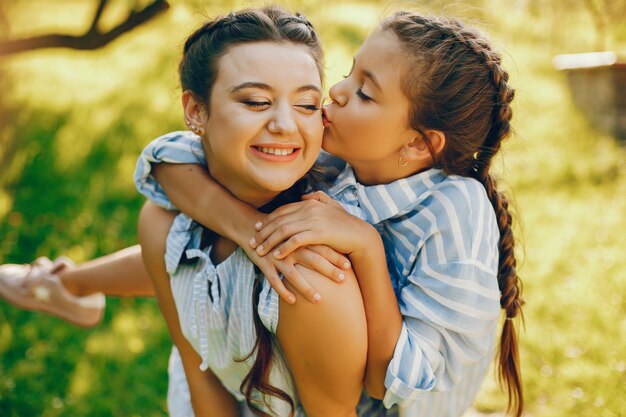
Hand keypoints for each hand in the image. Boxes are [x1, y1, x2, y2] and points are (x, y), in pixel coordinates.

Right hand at [235, 212, 349, 304]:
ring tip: (319, 300)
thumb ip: (310, 232)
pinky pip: (274, 280)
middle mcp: (291, 248)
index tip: (349, 266)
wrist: (250, 227)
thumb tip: (332, 240)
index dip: (335, 256)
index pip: (322, 246)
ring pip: (294, 275)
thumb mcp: (293, 228)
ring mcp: (277, 257)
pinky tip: (293, 301)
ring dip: (307, 288)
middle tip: (343, 281)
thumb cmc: (277, 231)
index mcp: (300, 238)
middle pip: (312, 260)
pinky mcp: (264, 264)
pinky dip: (283, 291)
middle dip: (328, 270)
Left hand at [249, 195, 373, 259]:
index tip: (258, 227)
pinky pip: (295, 241)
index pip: (283, 210)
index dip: (269, 219)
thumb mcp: (331, 207)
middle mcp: (310, 209)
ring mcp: (313, 220)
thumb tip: (305, 197)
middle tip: (252, 242)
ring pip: (284, 230)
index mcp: (310, 203)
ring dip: (269, 242)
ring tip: (260, 251)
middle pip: (279, 220)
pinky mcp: (318, 233)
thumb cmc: (346, 225)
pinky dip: (283, 248)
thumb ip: (318, 198)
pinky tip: (276, 256)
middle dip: (264, 232)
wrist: (360, 236)